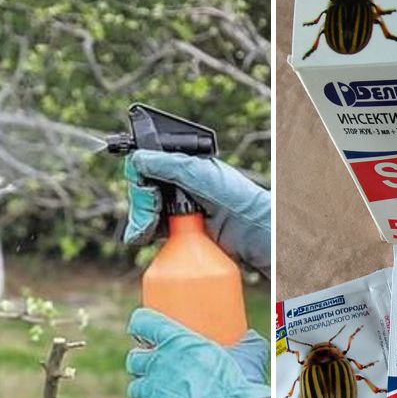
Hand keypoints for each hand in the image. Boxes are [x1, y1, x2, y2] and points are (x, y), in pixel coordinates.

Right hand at [123, 150, 270, 277]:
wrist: (257, 234)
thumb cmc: (238, 200)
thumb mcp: (202, 177)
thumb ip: (170, 165)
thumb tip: (139, 159)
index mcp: (185, 166)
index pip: (149, 167)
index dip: (141, 181)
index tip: (147, 197)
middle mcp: (181, 184)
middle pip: (145, 190)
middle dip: (141, 205)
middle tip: (147, 222)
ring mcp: (181, 207)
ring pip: (148, 210)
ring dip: (140, 221)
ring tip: (142, 234)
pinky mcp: (183, 229)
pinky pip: (156, 229)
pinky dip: (146, 232)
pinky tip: (144, 238)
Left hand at [125, 308, 269, 397]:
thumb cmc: (240, 383)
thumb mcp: (248, 352)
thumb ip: (246, 342)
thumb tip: (250, 338)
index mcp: (176, 339)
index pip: (143, 322)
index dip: (142, 325)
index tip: (146, 332)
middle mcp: (158, 361)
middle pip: (135, 358)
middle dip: (142, 363)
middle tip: (157, 368)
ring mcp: (153, 390)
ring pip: (134, 388)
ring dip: (144, 392)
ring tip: (157, 395)